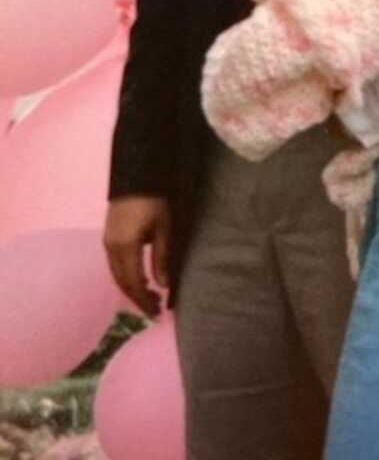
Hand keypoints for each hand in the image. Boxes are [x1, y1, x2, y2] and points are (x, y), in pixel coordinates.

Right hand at [103, 195, 170, 316]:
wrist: (137, 174)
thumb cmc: (155, 199)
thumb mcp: (164, 227)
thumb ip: (162, 257)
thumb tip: (162, 285)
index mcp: (124, 247)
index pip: (133, 283)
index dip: (143, 300)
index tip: (155, 312)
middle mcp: (111, 247)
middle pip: (122, 281)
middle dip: (137, 297)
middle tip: (154, 309)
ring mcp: (107, 241)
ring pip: (117, 274)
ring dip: (131, 287)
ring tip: (149, 296)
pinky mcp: (109, 235)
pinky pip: (115, 263)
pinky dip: (126, 275)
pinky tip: (139, 277)